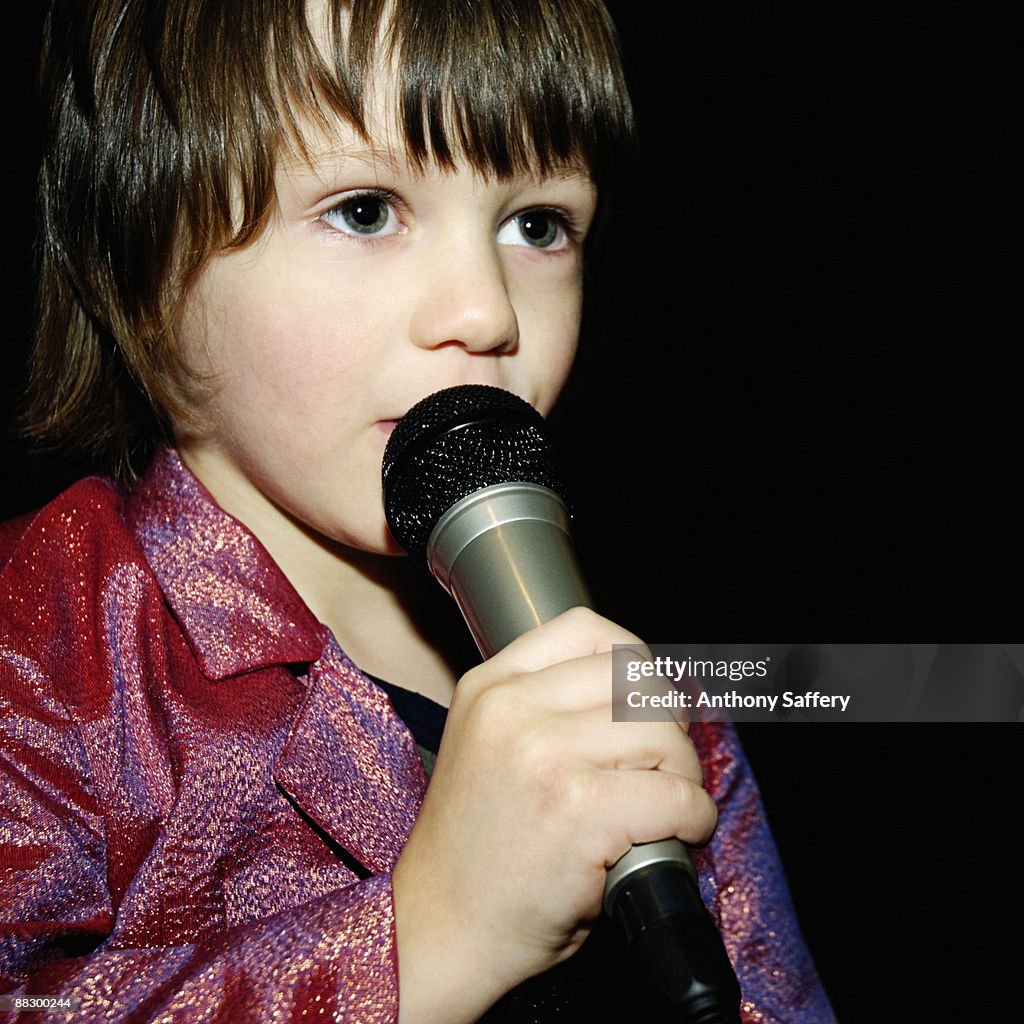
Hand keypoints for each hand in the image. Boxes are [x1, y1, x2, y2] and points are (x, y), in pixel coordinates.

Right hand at [392, 607, 717, 1022]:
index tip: (647, 701)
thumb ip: (544, 709)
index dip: (635, 664)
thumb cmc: (475, 849)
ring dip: (683, 772)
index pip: (587, 630)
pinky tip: (684, 833)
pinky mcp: (576, 810)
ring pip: (661, 733)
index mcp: (489, 686)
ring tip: (670, 805)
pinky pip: (674, 795)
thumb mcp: (490, 746)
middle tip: (665, 765)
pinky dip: (695, 816)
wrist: (437, 929)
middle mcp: (512, 708)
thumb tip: (642, 693)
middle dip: (668, 722)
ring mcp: (542, 755)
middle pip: (636, 679)